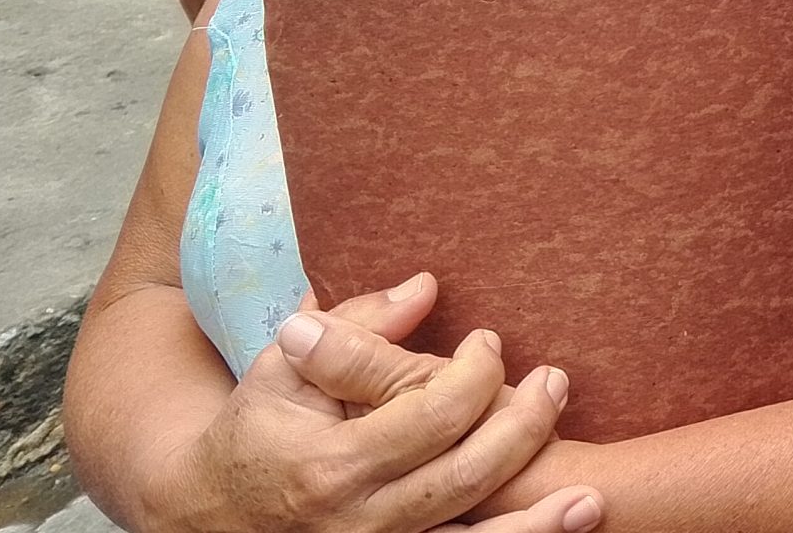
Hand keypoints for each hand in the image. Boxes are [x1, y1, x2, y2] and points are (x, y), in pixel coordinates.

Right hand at [148, 275, 602, 532]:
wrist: (201, 516)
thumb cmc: (253, 429)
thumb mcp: (283, 369)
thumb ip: (357, 327)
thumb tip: (426, 285)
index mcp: (330, 464)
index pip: (431, 416)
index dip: (475, 374)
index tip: (488, 342)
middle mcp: (355, 522)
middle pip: (464, 478)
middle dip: (523, 428)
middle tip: (555, 383)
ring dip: (538, 525)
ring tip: (592, 499)